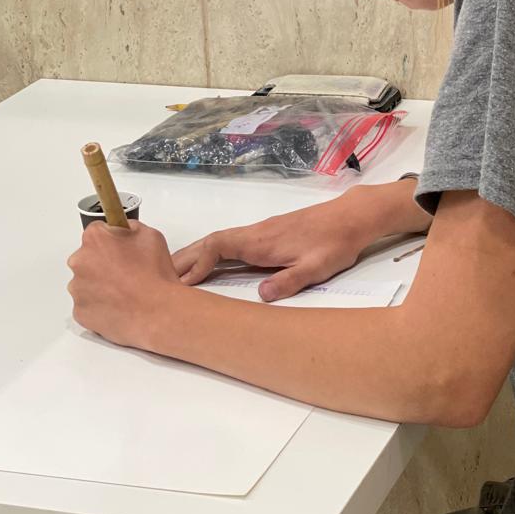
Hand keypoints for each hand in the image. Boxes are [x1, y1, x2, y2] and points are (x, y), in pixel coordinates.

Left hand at [67, 220, 180, 349]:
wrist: (157, 312)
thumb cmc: (154, 276)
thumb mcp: (151, 235)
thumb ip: (130, 228)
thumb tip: (123, 231)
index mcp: (95, 239)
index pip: (97, 232)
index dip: (112, 240)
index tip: (120, 248)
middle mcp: (79, 262)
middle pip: (87, 257)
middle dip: (103, 263)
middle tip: (126, 272)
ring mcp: (77, 288)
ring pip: (86, 282)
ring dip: (100, 284)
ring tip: (124, 291)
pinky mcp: (80, 311)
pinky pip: (87, 304)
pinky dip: (100, 305)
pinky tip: (118, 305)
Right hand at [171, 198, 371, 300]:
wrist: (351, 217)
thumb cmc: (335, 243)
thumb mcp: (316, 267)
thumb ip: (289, 281)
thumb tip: (261, 296)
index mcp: (262, 242)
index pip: (218, 246)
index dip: (198, 262)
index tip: (183, 281)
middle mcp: (256, 234)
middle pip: (212, 241)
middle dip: (186, 258)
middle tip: (163, 277)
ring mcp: (261, 232)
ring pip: (220, 241)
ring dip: (197, 254)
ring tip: (178, 273)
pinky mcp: (268, 234)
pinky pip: (231, 242)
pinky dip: (213, 252)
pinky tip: (211, 265)